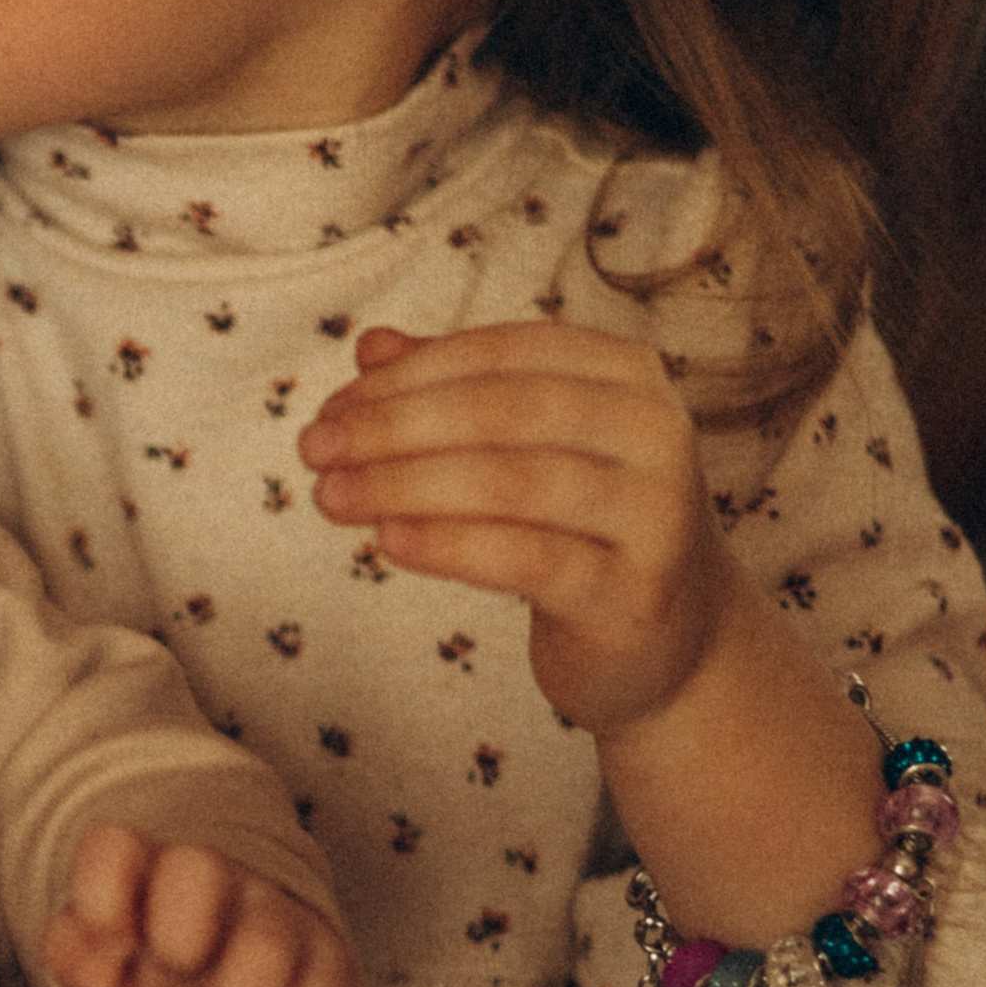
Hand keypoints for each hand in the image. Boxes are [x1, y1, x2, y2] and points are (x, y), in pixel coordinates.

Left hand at [42, 822, 353, 986]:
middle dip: (176, 935)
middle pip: (198, 868)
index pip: (113, 849)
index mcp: (139, 870)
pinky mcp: (326, 960)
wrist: (222, 975)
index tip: (110, 944)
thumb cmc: (145, 964)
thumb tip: (98, 977)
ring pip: (268, 944)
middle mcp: (211, 878)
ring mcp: (273, 914)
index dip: (103, 893)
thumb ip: (75, 956)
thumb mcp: (95, 962)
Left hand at [302, 322, 729, 733]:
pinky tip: (387, 542)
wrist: (671, 640)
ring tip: (330, 498)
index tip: (332, 407)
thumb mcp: (526, 449)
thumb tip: (370, 346)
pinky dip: (448, 546)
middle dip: (392, 427)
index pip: (502, 353)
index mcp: (627, 374)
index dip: (408, 375)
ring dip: (403, 486)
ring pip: (509, 483)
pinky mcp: (634, 591)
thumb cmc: (582, 529)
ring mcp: (654, 513)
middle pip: (500, 411)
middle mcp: (654, 431)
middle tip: (314, 450)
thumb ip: (455, 392)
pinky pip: (527, 560)